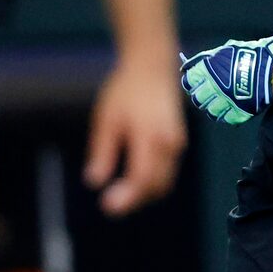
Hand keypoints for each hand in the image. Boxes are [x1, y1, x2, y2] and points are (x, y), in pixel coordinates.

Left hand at [84, 54, 186, 216]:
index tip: (107, 206)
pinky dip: (152, 182)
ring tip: (120, 196)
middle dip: (134, 201)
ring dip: (144, 194)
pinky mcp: (178, 142)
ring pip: (165, 182)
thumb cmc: (126, 89)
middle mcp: (169, 144)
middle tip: (110, 205)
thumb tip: (94, 181)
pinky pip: (168, 172)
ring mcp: (177, 144)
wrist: (153, 65)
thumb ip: (102, 152)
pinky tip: (133, 181)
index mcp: (151, 137)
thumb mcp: (107, 119)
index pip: (141, 179)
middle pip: (156, 187)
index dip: (126, 198)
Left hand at [179, 31, 272, 126]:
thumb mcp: (224, 50)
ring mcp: (228, 101)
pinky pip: (227, 119)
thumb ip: (206, 59)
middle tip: (204, 95)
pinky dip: (225, 116)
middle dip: (199, 97)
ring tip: (215, 104)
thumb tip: (189, 65)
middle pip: (197, 99)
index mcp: (209, 70)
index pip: (189, 82)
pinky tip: (227, 111)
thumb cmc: (248, 53)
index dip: (189, 83)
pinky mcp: (241, 111)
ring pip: (210, 111)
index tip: (192, 84)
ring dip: (211, 108)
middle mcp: (215, 87)